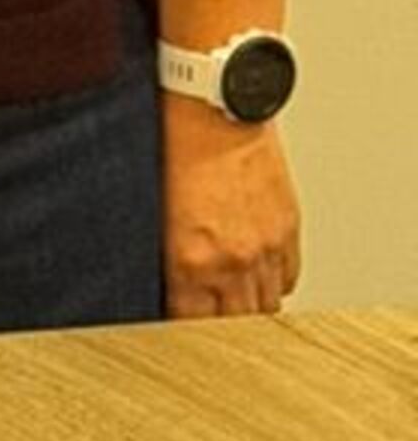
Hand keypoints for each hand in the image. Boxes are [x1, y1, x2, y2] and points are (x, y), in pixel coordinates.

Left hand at [160, 99, 299, 314]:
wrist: (212, 105)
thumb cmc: (173, 144)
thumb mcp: (152, 209)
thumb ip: (162, 254)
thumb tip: (161, 283)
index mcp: (189, 259)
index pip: (190, 325)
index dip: (182, 334)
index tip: (175, 334)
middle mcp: (232, 259)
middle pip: (235, 323)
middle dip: (219, 330)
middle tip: (207, 329)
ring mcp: (265, 246)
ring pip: (266, 306)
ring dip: (250, 311)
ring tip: (234, 311)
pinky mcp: (288, 227)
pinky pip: (288, 276)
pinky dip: (274, 283)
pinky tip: (258, 280)